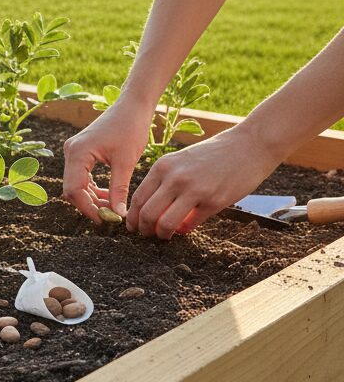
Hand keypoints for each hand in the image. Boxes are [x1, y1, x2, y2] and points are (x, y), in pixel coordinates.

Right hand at [63, 100, 153, 222]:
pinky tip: (110, 195)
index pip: (74, 190)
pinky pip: (82, 177)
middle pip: (72, 189)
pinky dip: (94, 188)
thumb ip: (119, 189)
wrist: (133, 106)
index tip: (106, 220)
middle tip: (111, 216)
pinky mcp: (81, 152)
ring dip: (92, 198)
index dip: (88, 208)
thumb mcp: (126, 162)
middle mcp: (71, 152)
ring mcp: (74, 152)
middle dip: (90, 204)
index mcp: (78, 152)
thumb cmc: (131, 128)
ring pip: (77, 184)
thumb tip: (118, 215)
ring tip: (113, 207)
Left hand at [127, 123, 281, 237]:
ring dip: (162, 234)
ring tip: (165, 235)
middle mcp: (175, 178)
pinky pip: (190, 224)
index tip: (134, 226)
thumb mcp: (180, 161)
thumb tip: (149, 209)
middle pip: (147, 214)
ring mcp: (194, 190)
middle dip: (144, 229)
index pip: (138, 198)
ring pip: (165, 223)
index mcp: (163, 166)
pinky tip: (184, 229)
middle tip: (147, 235)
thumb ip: (164, 181)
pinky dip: (184, 230)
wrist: (248, 146)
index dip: (133, 217)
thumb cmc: (213, 154)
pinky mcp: (214, 201)